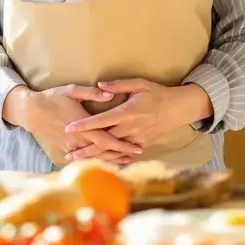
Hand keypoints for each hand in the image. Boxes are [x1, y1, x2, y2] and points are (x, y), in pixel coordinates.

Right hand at [4, 84, 141, 163]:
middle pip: (104, 151)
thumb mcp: (72, 90)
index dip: (123, 145)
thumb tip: (110, 94)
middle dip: (121, 154)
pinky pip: (83, 156)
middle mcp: (79, 139)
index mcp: (84, 125)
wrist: (32, 112)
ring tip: (125, 159)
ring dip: (110, 158)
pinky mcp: (66, 148)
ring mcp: (72, 145)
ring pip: (94, 156)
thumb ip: (92, 92)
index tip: (137, 147)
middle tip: (136, 153)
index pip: (107, 139)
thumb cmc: (53, 98)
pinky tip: (105, 159)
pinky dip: (96, 159)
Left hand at [62, 79, 211, 160]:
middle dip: (85, 147)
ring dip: (94, 155)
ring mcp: (136, 138)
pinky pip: (123, 153)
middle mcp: (130, 128)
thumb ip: (118, 85)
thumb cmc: (156, 93)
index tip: (69, 128)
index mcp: (127, 112)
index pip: (101, 120)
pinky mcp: (141, 144)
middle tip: (67, 152)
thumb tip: (99, 85)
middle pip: (103, 141)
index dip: (84, 125)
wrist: (177, 109)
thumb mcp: (138, 84)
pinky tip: (97, 160)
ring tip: (78, 159)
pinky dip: (110, 157)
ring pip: (112, 150)